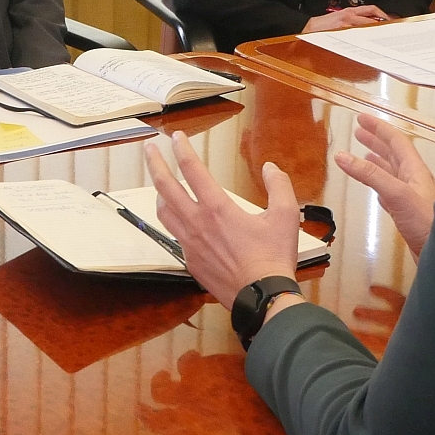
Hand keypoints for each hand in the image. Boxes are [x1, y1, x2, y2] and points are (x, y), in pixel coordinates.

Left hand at [143, 131, 305, 310]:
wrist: (261, 297)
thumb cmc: (273, 258)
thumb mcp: (286, 216)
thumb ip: (278, 186)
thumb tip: (270, 167)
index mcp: (217, 208)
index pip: (192, 170)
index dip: (181, 149)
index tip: (175, 137)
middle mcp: (197, 223)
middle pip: (165, 187)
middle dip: (155, 164)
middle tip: (149, 149)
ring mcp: (189, 243)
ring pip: (163, 212)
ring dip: (159, 193)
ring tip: (160, 184)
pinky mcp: (190, 260)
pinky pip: (174, 234)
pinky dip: (173, 220)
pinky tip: (179, 219)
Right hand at [304, 5, 390, 32]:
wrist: (308, 28)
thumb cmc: (323, 26)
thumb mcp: (339, 20)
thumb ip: (352, 22)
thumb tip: (366, 27)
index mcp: (350, 11)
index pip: (371, 9)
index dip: (382, 14)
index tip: (390, 20)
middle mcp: (350, 15)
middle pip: (373, 16)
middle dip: (384, 22)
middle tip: (391, 29)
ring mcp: (346, 23)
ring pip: (367, 25)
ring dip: (376, 30)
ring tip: (383, 37)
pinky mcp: (342, 30)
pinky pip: (357, 33)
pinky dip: (364, 37)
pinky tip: (369, 43)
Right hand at [334, 113, 434, 256]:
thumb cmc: (426, 221)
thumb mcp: (396, 193)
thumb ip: (370, 174)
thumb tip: (341, 156)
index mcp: (414, 170)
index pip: (396, 141)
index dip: (378, 128)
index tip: (361, 118)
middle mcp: (413, 180)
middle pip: (393, 154)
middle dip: (376, 141)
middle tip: (358, 132)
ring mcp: (410, 197)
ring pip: (391, 173)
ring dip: (377, 161)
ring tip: (363, 154)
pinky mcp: (407, 214)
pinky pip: (389, 192)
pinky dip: (379, 185)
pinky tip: (374, 188)